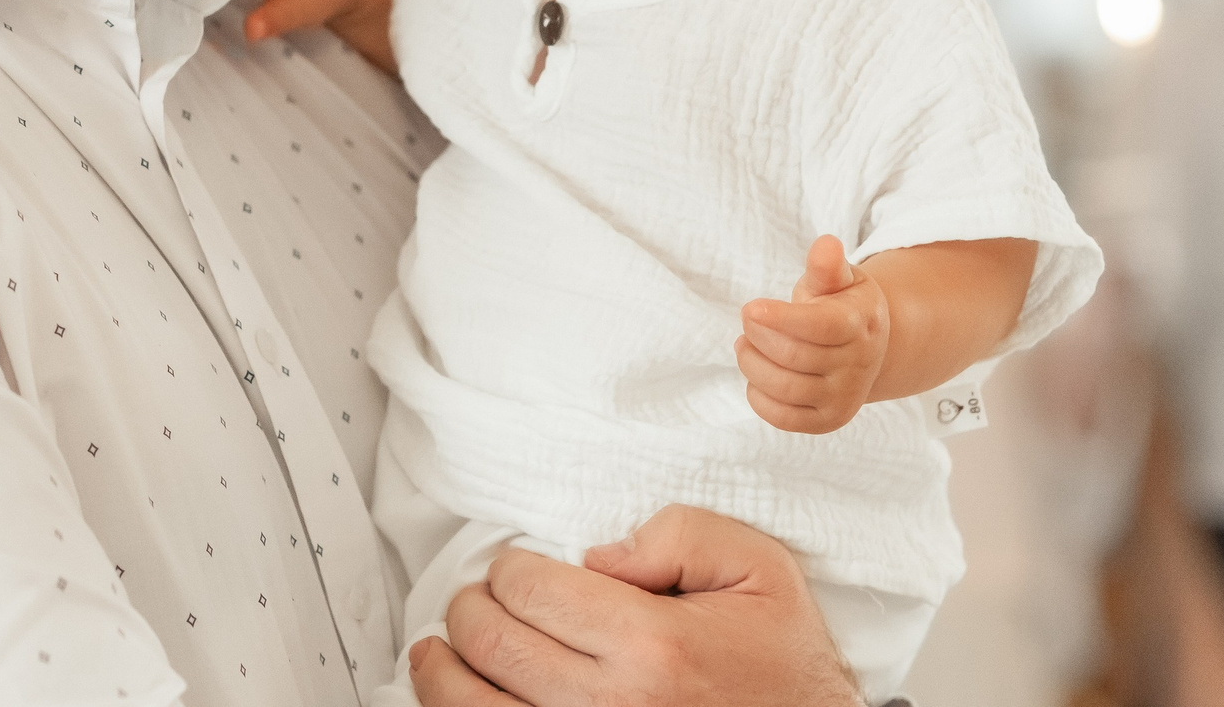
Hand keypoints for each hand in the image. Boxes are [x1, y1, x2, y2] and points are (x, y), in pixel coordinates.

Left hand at [408, 505, 859, 706]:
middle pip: (492, 644)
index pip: (530, 590)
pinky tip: (462, 698)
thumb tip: (596, 556)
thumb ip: (676, 534)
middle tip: (476, 598)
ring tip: (439, 649)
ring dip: (442, 670)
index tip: (515, 569)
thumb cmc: (783, 667)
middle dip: (470, 609)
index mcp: (653, 646)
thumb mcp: (758, 569)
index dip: (509, 569)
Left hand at [737, 235, 886, 433]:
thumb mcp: (840, 279)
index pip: (819, 326)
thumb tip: (825, 244)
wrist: (866, 349)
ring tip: (744, 345)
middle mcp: (858, 364)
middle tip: (747, 319)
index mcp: (860, 324)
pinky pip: (784, 418)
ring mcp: (844, 397)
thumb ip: (827, 266)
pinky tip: (756, 376)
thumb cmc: (842, 305)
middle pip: (794, 356)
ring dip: (752, 364)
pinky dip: (759, 398)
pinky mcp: (827, 420)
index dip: (781, 318)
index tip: (750, 308)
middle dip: (757, 336)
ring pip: (785, 388)